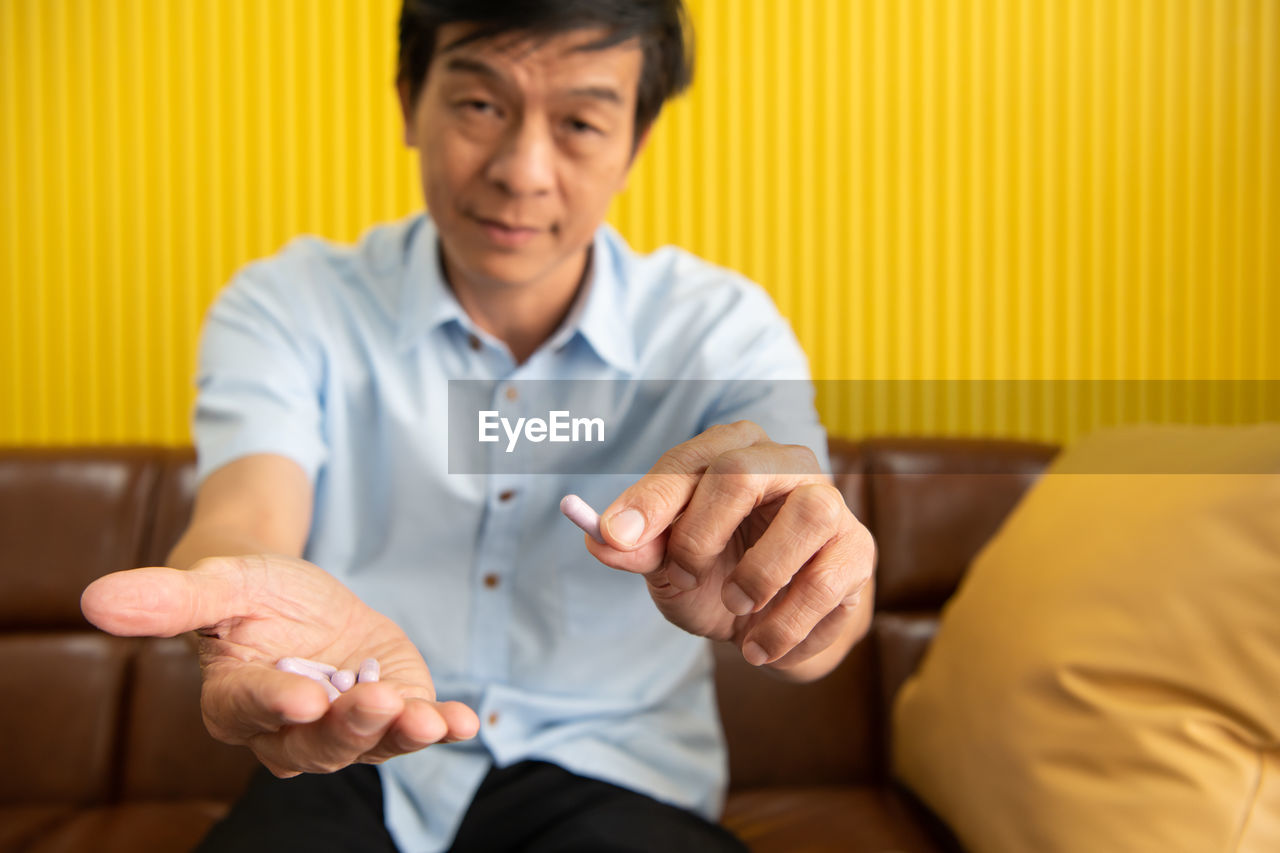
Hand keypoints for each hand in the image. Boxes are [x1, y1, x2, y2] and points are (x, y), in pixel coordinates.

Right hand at [81, 555, 478, 776]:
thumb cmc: (245, 590)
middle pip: (316, 743)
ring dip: (399, 734)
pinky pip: (415, 723)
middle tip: (373, 707)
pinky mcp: (389, 705)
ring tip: (430, 721)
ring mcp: (344, 721)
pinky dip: (442, 725)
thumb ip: (168, 598)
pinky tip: (467, 721)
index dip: (271, 706)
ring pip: (370, 742)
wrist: (293, 595)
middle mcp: (290, 727)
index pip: (248, 709)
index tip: (298, 699)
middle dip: (346, 729)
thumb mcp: (214, 582)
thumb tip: (95, 599)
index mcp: (234, 699)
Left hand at [584, 421, 875, 675]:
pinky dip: (788, 621)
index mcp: (732, 451)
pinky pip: (830, 579)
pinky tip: (761, 645)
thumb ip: (638, 550)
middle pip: (743, 470)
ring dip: (760, 574)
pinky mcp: (857, 550)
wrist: (772, 629)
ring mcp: (828, 502)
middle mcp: (784, 462)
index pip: (689, 460)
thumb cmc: (716, 577)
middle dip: (702, 531)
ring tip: (736, 613)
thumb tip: (598, 540)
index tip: (617, 537)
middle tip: (683, 577)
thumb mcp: (668, 567)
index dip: (651, 499)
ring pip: (808, 514)